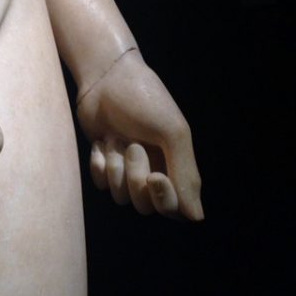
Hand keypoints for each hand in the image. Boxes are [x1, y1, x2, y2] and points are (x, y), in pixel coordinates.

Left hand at [76, 49, 202, 220]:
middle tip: (133, 145)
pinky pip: (100, 183)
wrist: (106, 78)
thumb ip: (185, 175)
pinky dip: (100, 163)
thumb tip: (196, 218)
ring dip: (116, 167)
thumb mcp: (173, 133)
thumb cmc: (145, 99)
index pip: (175, 208)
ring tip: (117, 138)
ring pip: (120, 196)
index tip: (155, 177)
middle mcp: (153, 171)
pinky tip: (103, 140)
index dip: (165, 199)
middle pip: (145, 206)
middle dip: (136, 178)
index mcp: (177, 165)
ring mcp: (126, 169)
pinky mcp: (104, 163)